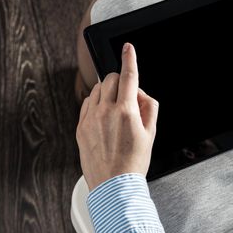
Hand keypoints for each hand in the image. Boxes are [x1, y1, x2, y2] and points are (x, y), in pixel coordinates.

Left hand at [76, 43, 158, 190]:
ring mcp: (90, 119)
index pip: (128, 76)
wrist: (114, 184)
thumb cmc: (134, 162)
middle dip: (120, 80)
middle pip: (110, 78)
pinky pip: (87, 103)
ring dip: (107, 91)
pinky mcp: (80, 127)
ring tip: (116, 111)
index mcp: (126, 111)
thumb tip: (141, 93)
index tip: (128, 48)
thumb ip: (149, 106)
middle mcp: (106, 111)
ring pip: (97, 89)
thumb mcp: (152, 132)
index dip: (130, 58)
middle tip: (128, 96)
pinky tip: (104, 118)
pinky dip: (96, 103)